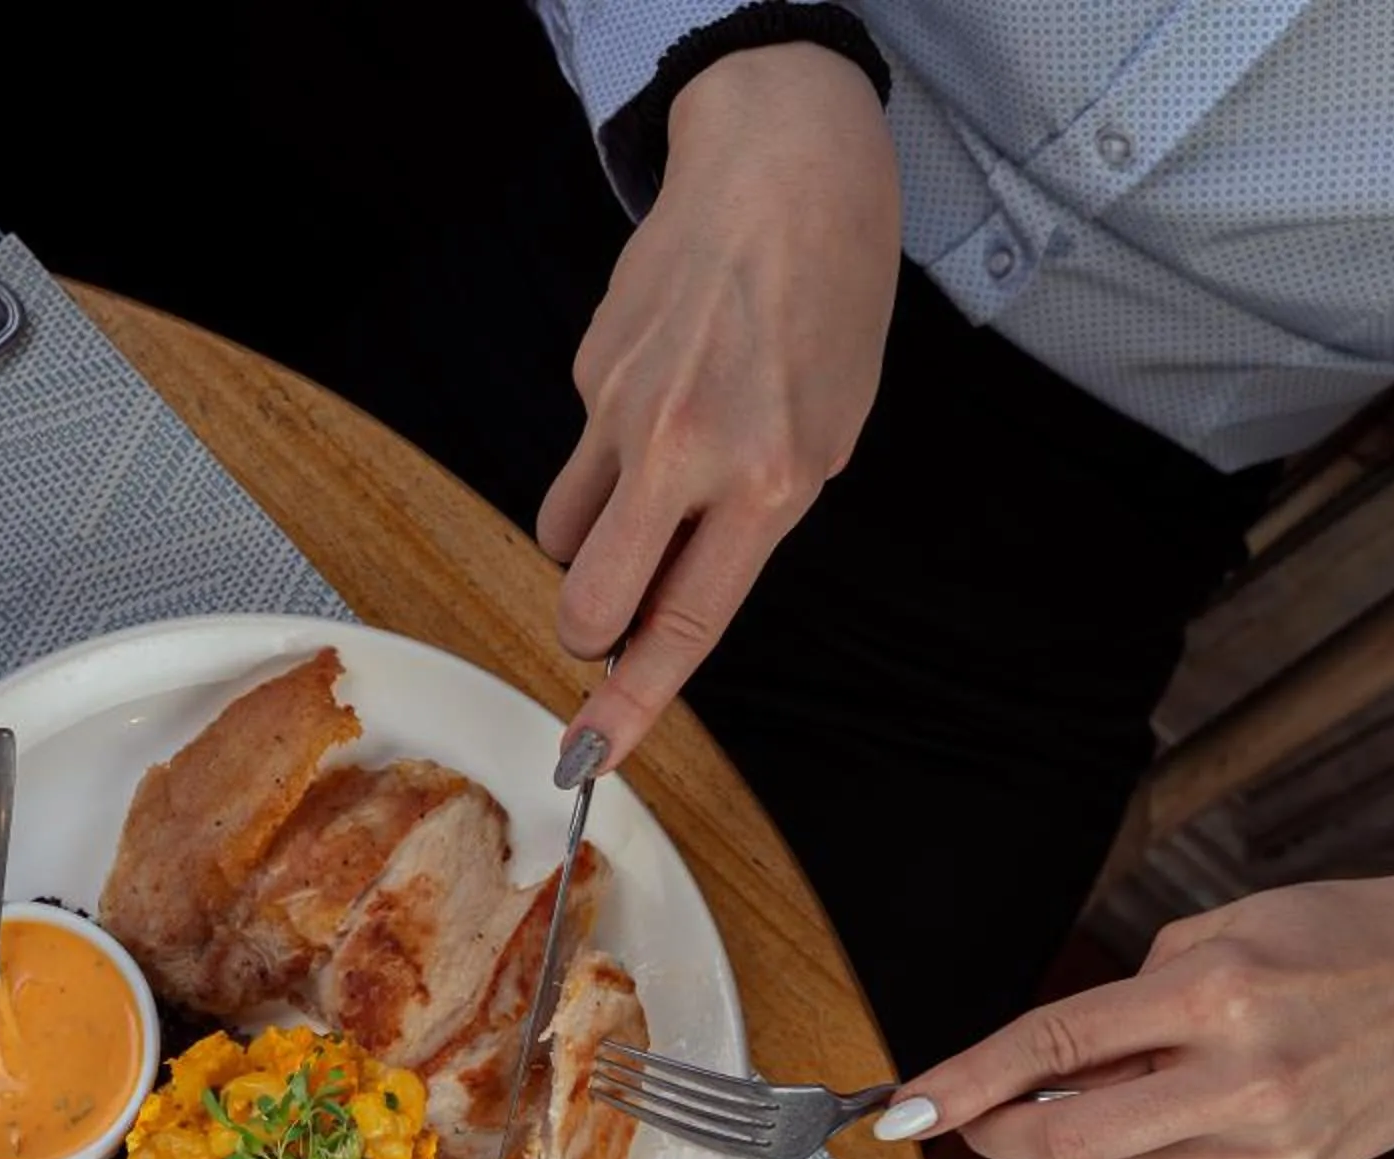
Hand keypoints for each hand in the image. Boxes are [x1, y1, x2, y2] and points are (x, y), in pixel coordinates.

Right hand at [538, 41, 899, 780]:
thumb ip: (753, 523)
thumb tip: (673, 594)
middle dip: (588, 631)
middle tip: (610, 619)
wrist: (785, 166)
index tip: (588, 758)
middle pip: (587, 599)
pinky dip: (613, 445)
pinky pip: (580, 450)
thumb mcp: (829, 430)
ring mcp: (623, 408)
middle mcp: (685, 449)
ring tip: (657, 475)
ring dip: (595, 538)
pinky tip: (669, 379)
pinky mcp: (587, 367)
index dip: (630, 706)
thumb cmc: (828, 299)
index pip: (682, 624)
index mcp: (767, 479)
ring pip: (565, 530)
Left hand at [874, 848, 1393, 1158]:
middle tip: (975, 1117)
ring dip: (1117, 1124)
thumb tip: (1042, 1079)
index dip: (966, 1083)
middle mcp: (1247, 1078)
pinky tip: (1253, 1094)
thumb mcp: (1221, 933)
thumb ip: (1127, 1008)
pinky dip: (1191, 1138)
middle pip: (1071, 1138)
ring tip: (1186, 1066)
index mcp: (1216, 994)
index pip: (1054, 1046)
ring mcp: (1277, 1142)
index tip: (907, 1111)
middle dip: (1005, 1131)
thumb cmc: (1336, 937)